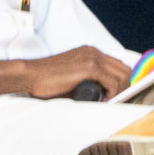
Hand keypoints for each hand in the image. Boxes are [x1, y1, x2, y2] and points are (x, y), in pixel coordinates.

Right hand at [14, 46, 131, 99]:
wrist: (29, 75)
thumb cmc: (46, 80)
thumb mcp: (73, 77)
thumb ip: (89, 82)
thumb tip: (105, 95)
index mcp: (89, 52)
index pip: (117, 65)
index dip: (122, 81)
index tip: (119, 95)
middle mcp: (93, 52)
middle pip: (125, 69)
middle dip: (125, 87)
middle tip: (117, 101)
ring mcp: (92, 57)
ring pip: (122, 76)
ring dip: (119, 92)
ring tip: (108, 102)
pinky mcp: (90, 67)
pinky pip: (113, 82)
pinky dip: (112, 94)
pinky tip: (104, 101)